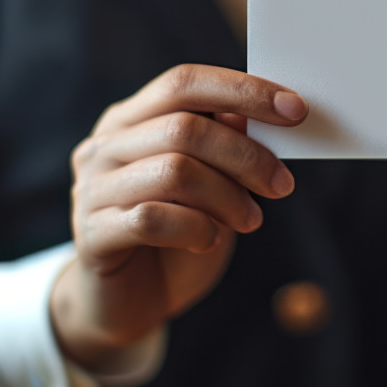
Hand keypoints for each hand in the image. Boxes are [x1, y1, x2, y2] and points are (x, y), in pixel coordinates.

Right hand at [50, 64, 305, 369]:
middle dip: (246, 155)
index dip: (242, 91)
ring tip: (250, 219)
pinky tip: (209, 241)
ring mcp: (91, 190)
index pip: (184, 83)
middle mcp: (104, 146)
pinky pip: (153, 219)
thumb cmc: (176, 233)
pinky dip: (196, 228)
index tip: (295, 109)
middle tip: (282, 184)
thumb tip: (250, 115)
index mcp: (130, 119)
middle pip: (184, 127)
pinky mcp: (92, 235)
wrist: (128, 303)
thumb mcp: (209, 182)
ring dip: (228, 196)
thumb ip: (222, 144)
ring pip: (174, 171)